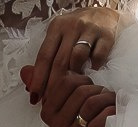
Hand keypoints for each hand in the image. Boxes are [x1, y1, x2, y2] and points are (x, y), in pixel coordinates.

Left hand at [20, 8, 124, 126]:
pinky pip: (98, 57)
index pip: (44, 56)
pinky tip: (91, 74)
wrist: (104, 14)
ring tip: (72, 88)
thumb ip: (47, 59)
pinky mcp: (106, 35)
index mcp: (56, 27)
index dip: (38, 78)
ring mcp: (90, 29)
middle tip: (52, 101)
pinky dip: (93, 68)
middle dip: (54, 84)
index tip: (35, 96)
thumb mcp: (59, 37)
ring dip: (74, 77)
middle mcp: (71, 26)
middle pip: (59, 61)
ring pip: (77, 58)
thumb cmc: (77, 31)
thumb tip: (30, 85)